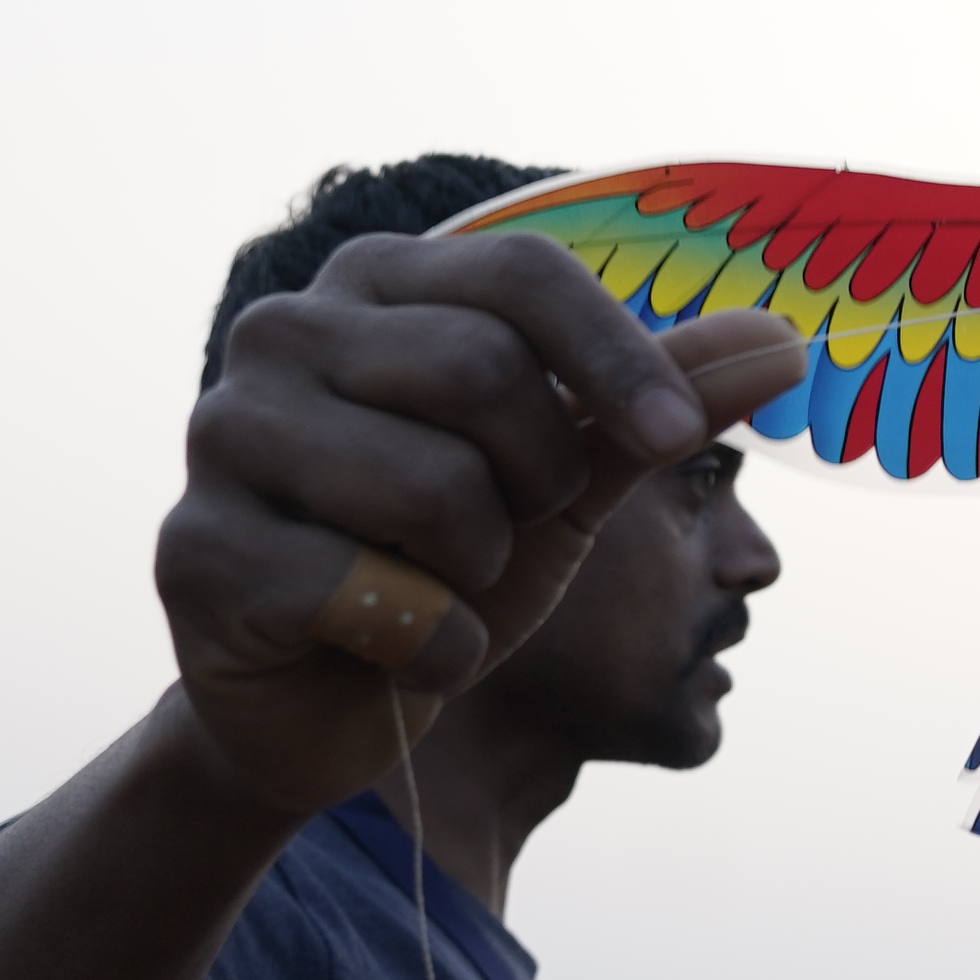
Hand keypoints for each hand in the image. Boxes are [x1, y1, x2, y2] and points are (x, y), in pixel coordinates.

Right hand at [153, 232, 802, 815]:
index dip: (619, 356)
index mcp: (375, 284)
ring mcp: (220, 433)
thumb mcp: (573, 477)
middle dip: (533, 486)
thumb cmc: (452, 565)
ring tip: (438, 589)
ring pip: (431, 487)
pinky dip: (425, 647)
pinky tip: (391, 652)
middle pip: (483, 374)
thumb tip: (786, 339)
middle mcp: (281, 331)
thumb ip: (661, 399)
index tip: (676, 436)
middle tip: (499, 535)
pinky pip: (367, 593)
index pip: (521, 272)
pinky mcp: (192, 548)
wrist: (334, 708)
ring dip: (477, 574)